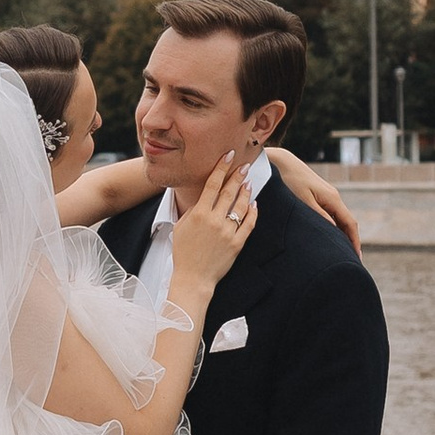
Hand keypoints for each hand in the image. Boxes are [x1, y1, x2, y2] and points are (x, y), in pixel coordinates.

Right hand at [168, 149, 255, 294]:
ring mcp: (227, 232)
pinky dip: (252, 212)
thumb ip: (192, 209)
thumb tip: (203, 196)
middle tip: (244, 165)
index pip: (212, 184)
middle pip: (229, 192)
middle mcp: (214, 221)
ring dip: (246, 192)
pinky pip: (248, 224)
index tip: (229, 156)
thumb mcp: (181, 226)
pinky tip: (254, 203)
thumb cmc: (183, 252)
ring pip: (241, 206)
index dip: (221, 168)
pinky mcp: (237, 244)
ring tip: (248, 182)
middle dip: (237, 176)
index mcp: (199, 214)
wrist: (193, 278)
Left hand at [268, 143, 362, 254]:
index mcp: (332, 198)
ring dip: (342, 235)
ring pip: (339, 219)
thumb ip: (319, 216)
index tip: (357, 258)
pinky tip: (329, 237)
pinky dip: (334, 227)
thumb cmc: (290, 180)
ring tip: (341, 253)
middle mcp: (333, 197)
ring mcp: (327, 196)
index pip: (350, 223)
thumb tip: (334, 232)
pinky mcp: (319, 196)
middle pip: (347, 223)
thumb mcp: (303, 201)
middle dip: (351, 241)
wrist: (280, 162)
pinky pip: (332, 215)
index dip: (355, 241)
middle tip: (351, 261)